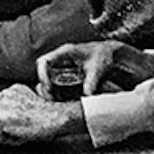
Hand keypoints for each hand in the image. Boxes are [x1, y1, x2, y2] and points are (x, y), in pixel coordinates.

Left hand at [0, 83, 85, 144]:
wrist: (55, 117)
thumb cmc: (47, 115)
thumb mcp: (29, 102)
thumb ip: (14, 105)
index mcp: (11, 90)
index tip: (5, 126)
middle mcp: (4, 95)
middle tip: (13, 133)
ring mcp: (1, 106)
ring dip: (5, 135)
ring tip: (21, 133)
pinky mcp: (0, 118)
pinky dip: (9, 142)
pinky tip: (22, 135)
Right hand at [35, 40, 153, 96]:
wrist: (110, 54)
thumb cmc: (103, 55)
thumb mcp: (98, 68)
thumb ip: (91, 81)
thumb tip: (87, 95)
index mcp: (64, 52)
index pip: (43, 62)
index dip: (42, 75)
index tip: (48, 88)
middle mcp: (59, 59)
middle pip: (42, 73)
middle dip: (44, 87)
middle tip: (52, 99)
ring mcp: (61, 66)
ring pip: (46, 79)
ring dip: (48, 91)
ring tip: (55, 101)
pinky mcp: (64, 73)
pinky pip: (54, 83)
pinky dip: (55, 92)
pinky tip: (61, 99)